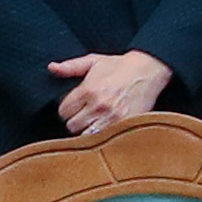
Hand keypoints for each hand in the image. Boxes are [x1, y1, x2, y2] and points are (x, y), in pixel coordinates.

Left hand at [45, 50, 169, 133]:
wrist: (150, 69)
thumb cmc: (120, 65)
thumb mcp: (94, 61)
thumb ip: (71, 66)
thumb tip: (51, 67)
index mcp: (88, 90)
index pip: (63, 111)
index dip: (68, 109)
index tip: (76, 106)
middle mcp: (99, 105)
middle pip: (72, 126)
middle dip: (77, 120)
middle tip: (86, 114)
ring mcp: (112, 118)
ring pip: (86, 136)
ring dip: (88, 130)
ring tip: (95, 121)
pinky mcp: (125, 126)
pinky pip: (104, 140)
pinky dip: (103, 137)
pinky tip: (105, 128)